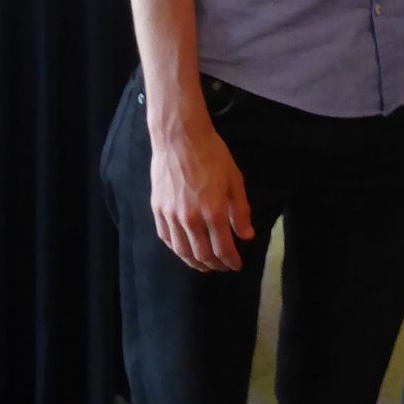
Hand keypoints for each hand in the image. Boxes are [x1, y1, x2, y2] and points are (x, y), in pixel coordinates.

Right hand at [149, 117, 254, 272]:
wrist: (180, 137)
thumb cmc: (212, 155)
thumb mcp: (235, 180)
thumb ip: (241, 211)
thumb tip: (246, 236)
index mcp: (214, 211)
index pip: (223, 249)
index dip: (231, 261)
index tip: (236, 265)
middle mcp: (191, 219)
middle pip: (202, 254)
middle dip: (215, 265)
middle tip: (223, 267)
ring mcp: (171, 215)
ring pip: (182, 251)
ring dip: (195, 262)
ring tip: (204, 265)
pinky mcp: (158, 210)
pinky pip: (167, 238)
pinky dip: (177, 249)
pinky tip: (184, 250)